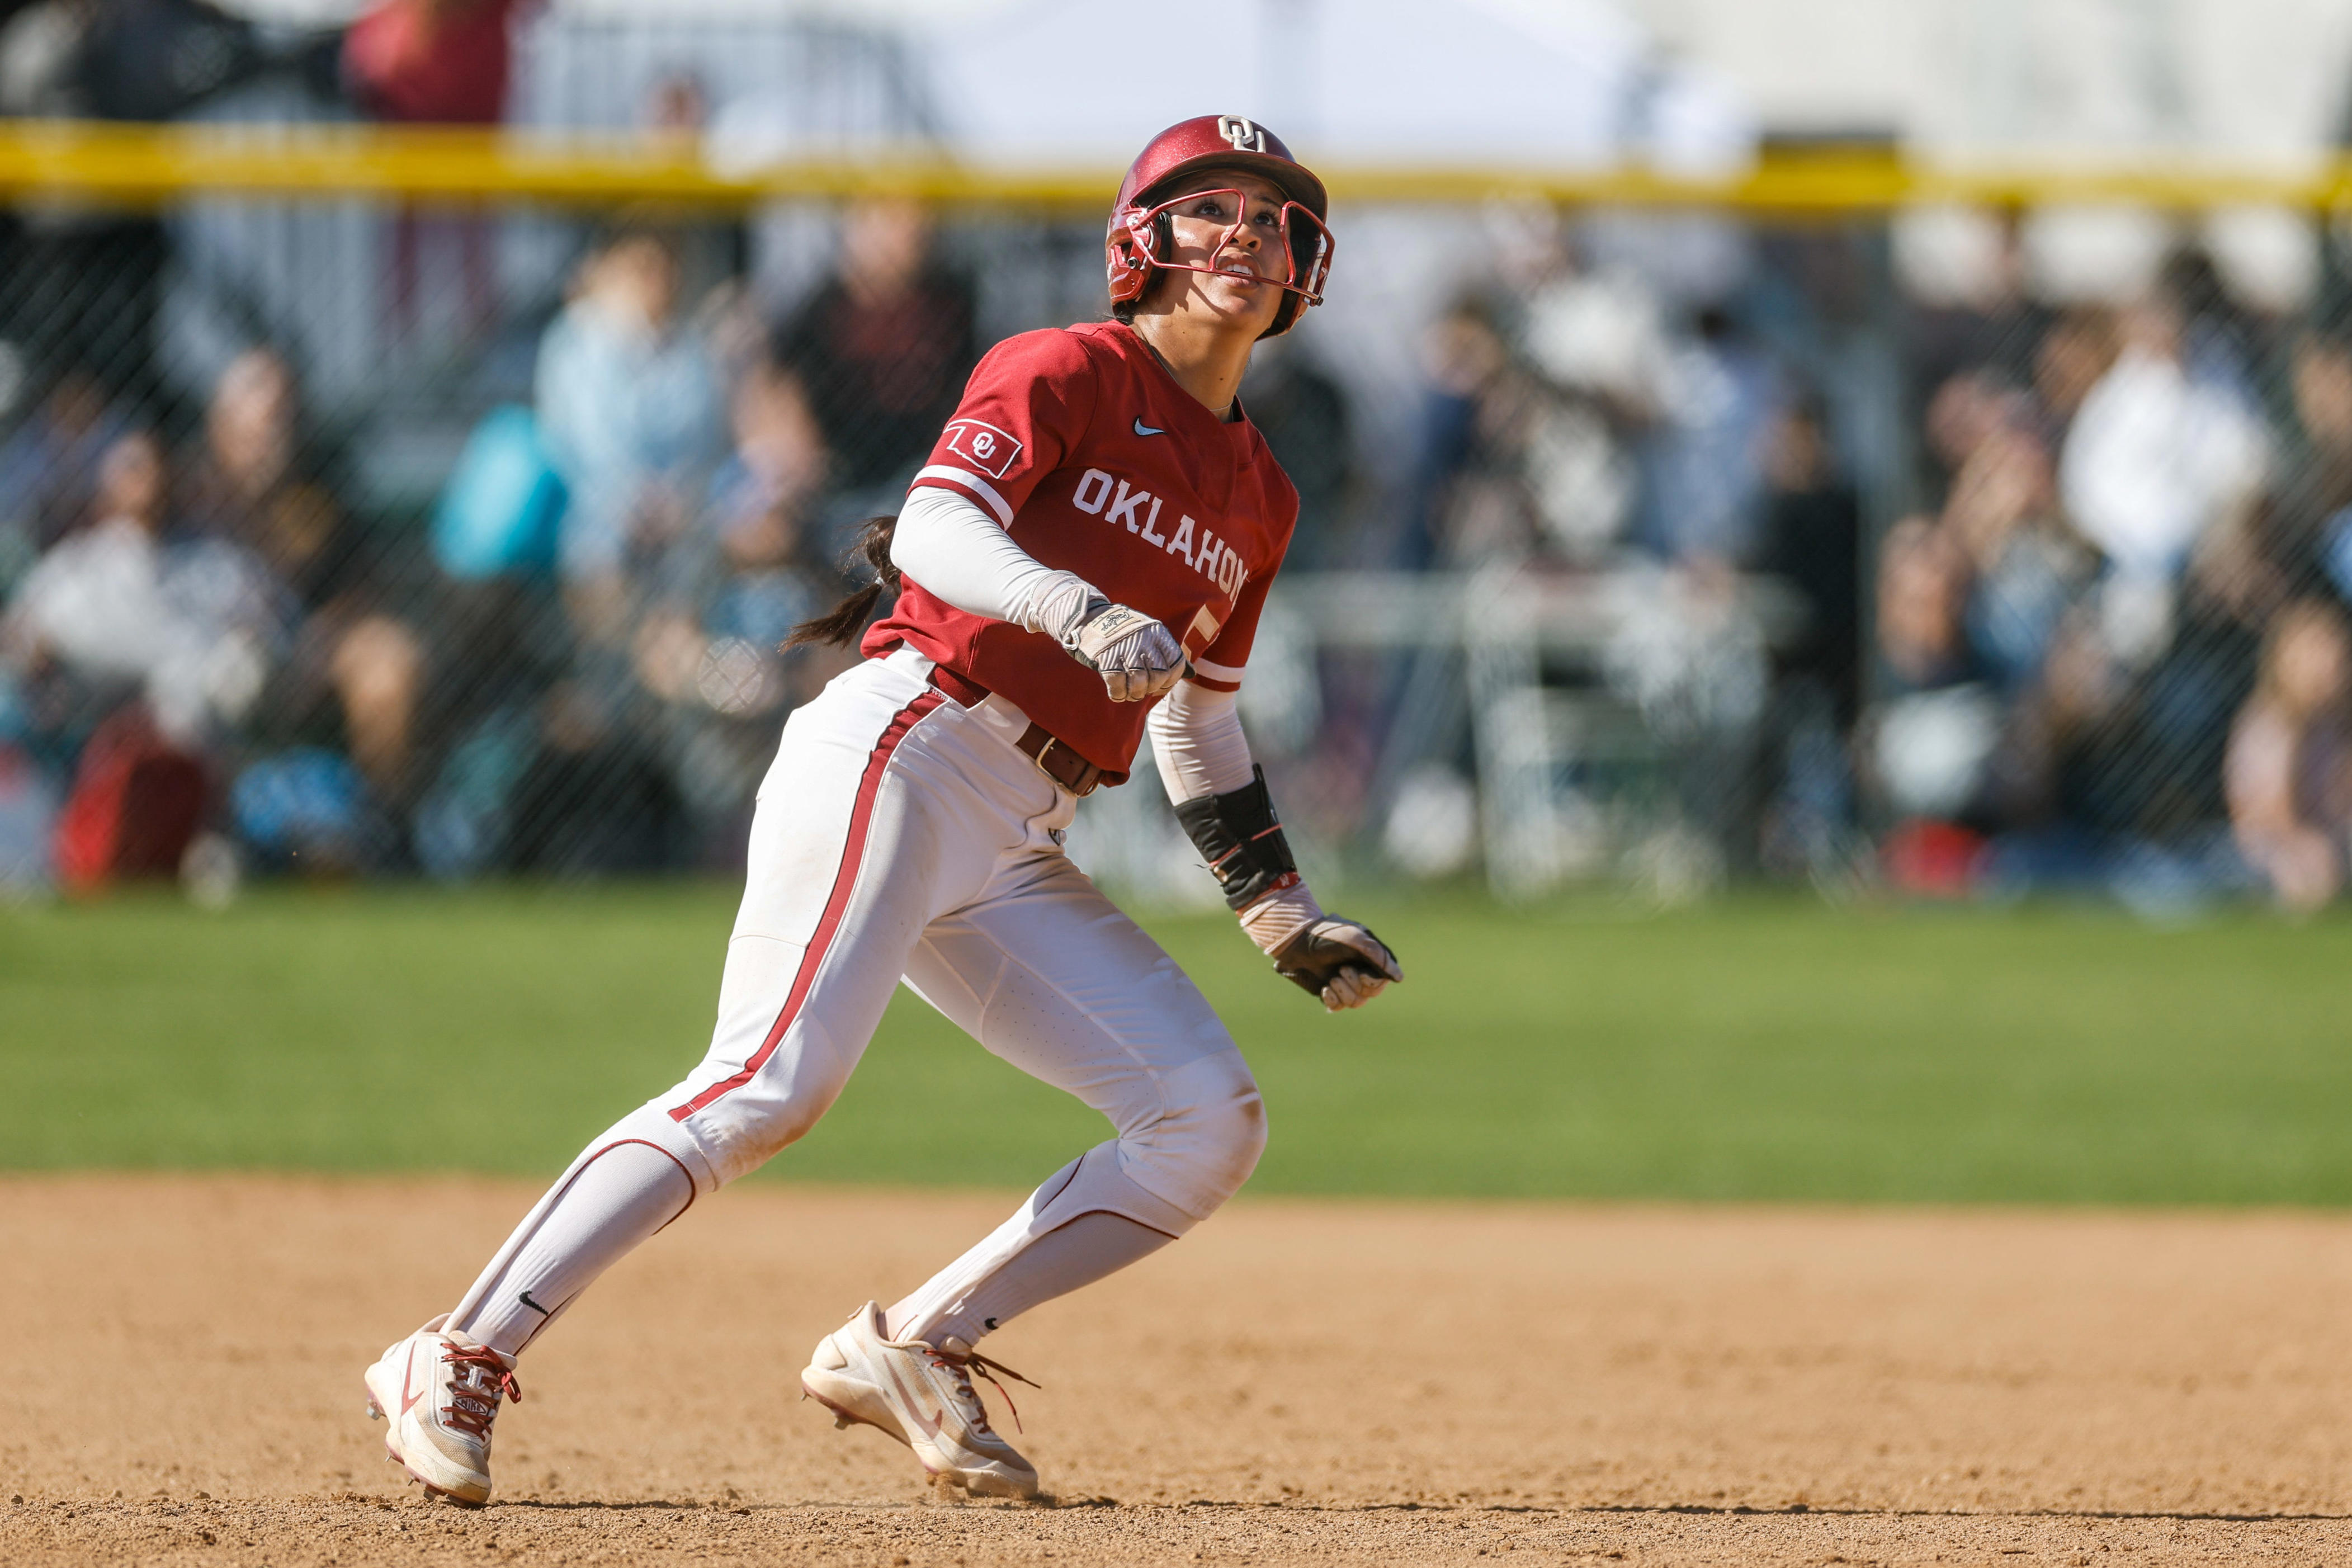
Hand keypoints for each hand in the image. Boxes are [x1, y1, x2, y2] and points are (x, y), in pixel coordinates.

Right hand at [1025, 576, 1186, 702]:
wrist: (1088, 616)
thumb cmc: (1123, 632)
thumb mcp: (1149, 635)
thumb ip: (1168, 654)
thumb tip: (1192, 674)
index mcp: (1158, 632)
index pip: (1176, 663)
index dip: (1169, 681)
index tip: (1159, 685)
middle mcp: (1144, 638)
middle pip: (1158, 676)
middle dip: (1151, 690)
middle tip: (1142, 691)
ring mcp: (1124, 647)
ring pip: (1139, 683)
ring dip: (1135, 695)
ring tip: (1130, 694)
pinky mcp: (1105, 656)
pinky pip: (1117, 685)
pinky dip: (1118, 694)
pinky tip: (1117, 694)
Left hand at [1270, 918, 1402, 1011]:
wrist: (1295, 941)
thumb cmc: (1327, 935)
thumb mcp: (1355, 940)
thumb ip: (1379, 957)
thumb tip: (1399, 977)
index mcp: (1370, 958)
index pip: (1382, 981)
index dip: (1372, 982)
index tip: (1360, 972)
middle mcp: (1361, 970)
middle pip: (1370, 994)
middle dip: (1355, 985)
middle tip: (1340, 970)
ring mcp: (1345, 982)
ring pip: (1356, 1002)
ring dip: (1343, 992)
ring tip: (1331, 979)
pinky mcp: (1330, 991)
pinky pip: (1339, 1007)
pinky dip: (1332, 999)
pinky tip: (1324, 989)